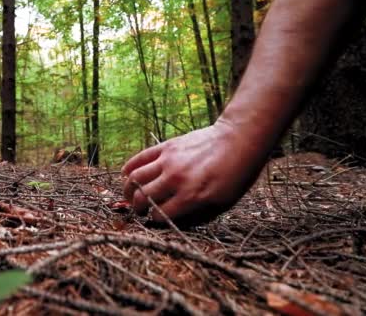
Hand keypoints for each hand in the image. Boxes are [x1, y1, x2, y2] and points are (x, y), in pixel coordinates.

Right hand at [122, 121, 267, 227]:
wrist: (239, 141)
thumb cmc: (234, 176)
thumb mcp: (222, 204)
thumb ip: (197, 216)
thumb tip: (174, 224)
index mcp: (190, 197)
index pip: (158, 215)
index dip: (154, 221)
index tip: (154, 221)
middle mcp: (175, 179)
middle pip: (142, 198)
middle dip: (137, 209)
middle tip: (139, 211)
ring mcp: (168, 161)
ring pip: (135, 179)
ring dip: (128, 191)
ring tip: (130, 196)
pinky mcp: (166, 147)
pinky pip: (140, 158)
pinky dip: (129, 168)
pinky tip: (126, 175)